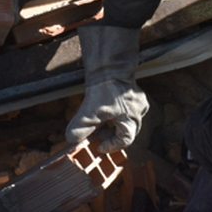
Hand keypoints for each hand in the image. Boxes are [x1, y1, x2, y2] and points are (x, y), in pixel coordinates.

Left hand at [65, 24, 147, 152]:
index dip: (111, 145)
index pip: (124, 140)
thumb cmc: (104, 89)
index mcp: (132, 120)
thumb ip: (80, 128)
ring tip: (98, 123)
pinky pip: (126, 109)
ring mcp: (138, 102)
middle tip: (96, 135)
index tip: (98, 146)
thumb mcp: (89, 112)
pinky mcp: (134, 93)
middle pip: (125, 131)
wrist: (110, 66)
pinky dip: (114, 114)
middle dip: (110, 135)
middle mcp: (139, 112)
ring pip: (125, 120)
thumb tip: (71, 140)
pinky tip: (103, 111)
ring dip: (112, 124)